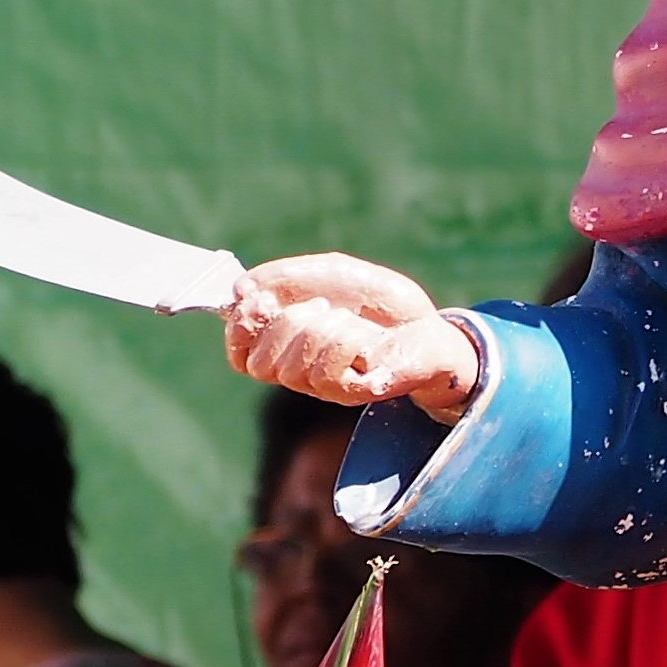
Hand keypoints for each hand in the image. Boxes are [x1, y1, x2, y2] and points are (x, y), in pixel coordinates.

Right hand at [227, 253, 476, 418]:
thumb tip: (240, 289)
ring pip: (292, 370)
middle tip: (319, 305)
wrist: (427, 324)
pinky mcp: (354, 393)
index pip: (240, 354)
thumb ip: (285, 276)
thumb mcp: (330, 273)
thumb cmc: (376, 302)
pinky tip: (364, 337)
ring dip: (320, 331)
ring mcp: (326, 386)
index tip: (257, 301)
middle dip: (283, 326)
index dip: (239, 329)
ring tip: (347, 317)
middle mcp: (300, 371)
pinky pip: (327, 376)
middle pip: (259, 364)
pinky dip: (344, 343)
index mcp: (286, 343)